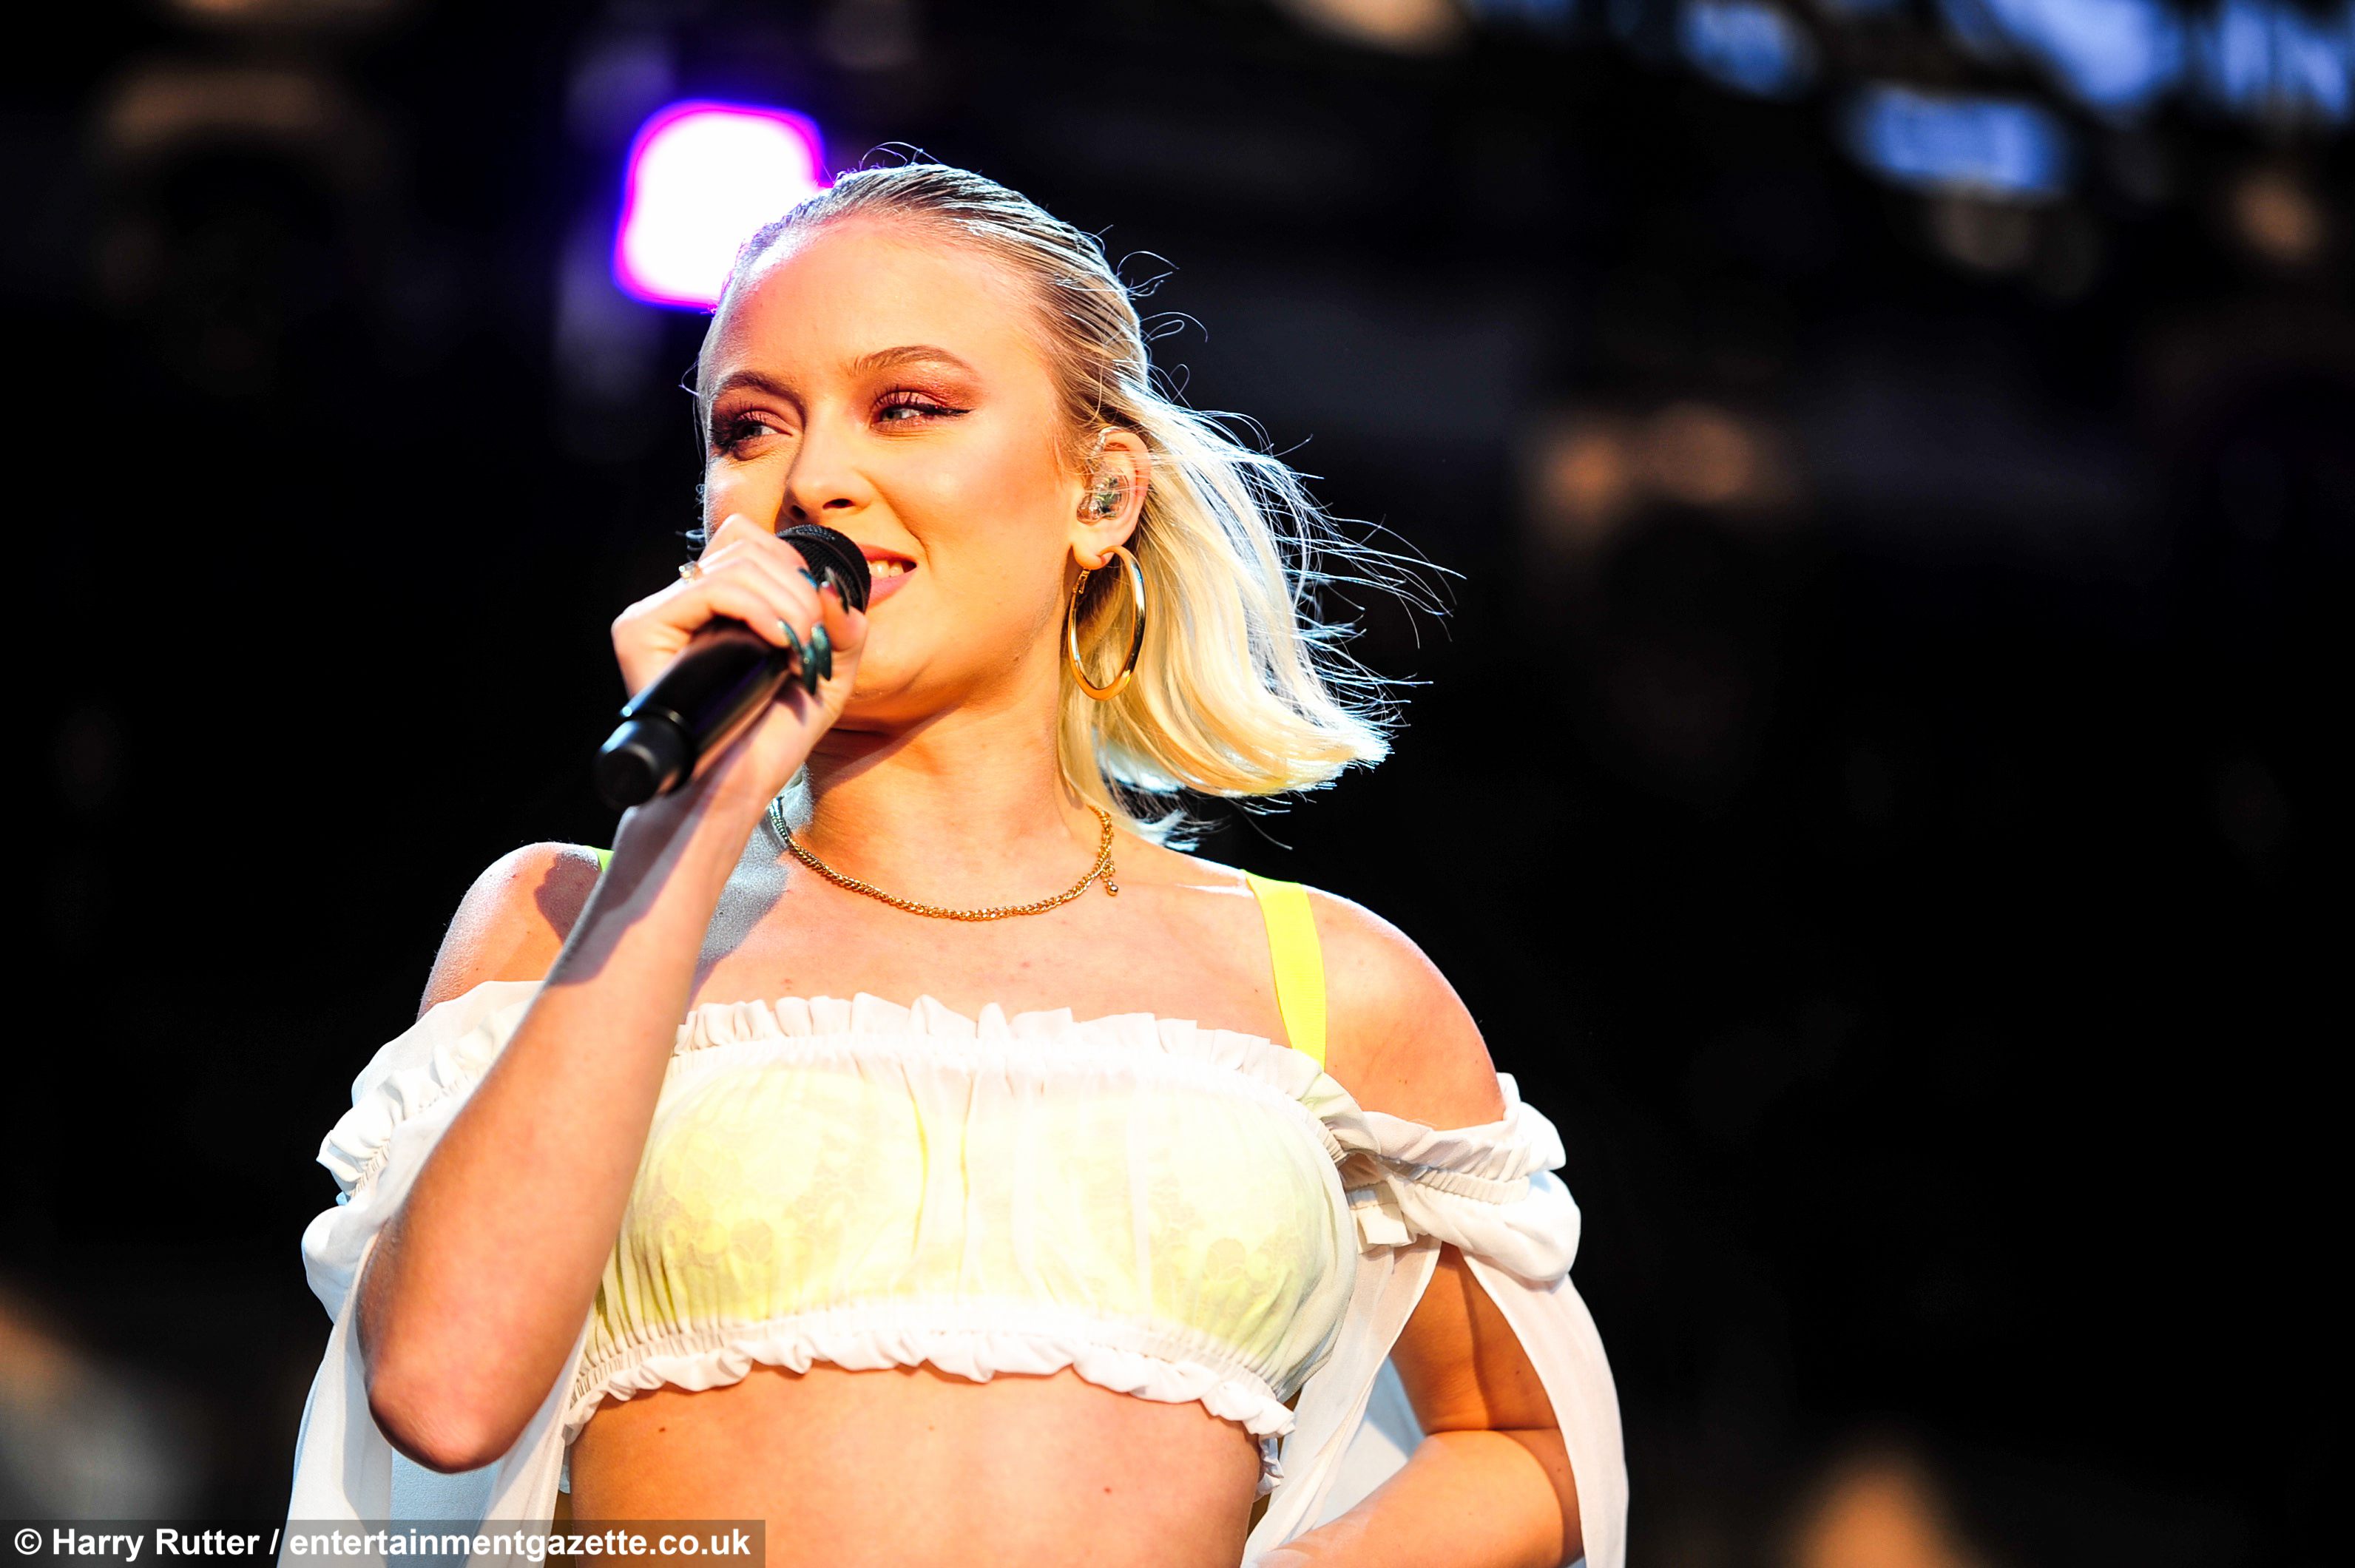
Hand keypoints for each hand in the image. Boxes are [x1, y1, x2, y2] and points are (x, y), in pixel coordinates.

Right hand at [608, 513, 867, 811]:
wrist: (733, 790)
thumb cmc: (770, 740)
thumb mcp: (827, 677)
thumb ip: (843, 628)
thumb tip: (832, 586)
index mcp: (718, 606)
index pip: (752, 541)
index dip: (795, 570)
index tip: (817, 626)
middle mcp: (684, 603)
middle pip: (747, 543)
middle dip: (799, 590)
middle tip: (812, 645)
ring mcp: (658, 614)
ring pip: (735, 563)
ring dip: (788, 604)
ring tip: (798, 653)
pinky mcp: (640, 630)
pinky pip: (710, 589)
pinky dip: (758, 610)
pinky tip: (777, 645)